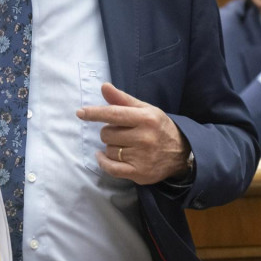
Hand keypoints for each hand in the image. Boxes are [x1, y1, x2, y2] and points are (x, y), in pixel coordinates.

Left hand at [76, 83, 190, 184]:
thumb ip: (122, 99)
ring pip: (108, 150)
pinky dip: (103, 162)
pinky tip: (103, 156)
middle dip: (109, 132)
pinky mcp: (139, 173)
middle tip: (121, 133)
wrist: (180, 153)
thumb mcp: (145, 109)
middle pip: (107, 133)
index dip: (95, 113)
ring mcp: (142, 157)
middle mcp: (144, 137)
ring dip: (110, 147)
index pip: (114, 114)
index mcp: (145, 118)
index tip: (80, 113)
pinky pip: (111, 168)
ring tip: (124, 145)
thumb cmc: (158, 127)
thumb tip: (104, 86)